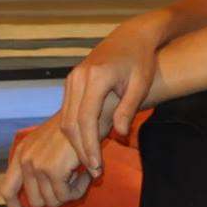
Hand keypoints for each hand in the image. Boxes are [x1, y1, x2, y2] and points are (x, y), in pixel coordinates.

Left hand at [1, 115, 92, 206]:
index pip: (7, 191)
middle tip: (73, 184)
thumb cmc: (77, 129)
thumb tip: (39, 202)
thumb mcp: (49, 147)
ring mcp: (37, 165)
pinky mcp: (53, 170)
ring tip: (81, 174)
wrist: (93, 111)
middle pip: (35, 202)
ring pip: (53, 202)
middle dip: (56, 199)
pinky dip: (80, 189)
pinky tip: (87, 173)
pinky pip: (66, 196)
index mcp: (21, 153)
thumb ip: (38, 170)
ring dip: (71, 193)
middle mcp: (24, 159)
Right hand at [59, 15, 164, 179]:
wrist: (131, 36)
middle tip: (94, 171)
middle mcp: (78, 77)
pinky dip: (75, 131)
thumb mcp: (140, 84)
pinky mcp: (71, 82)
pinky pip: (67, 112)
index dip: (89, 146)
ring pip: (65, 119)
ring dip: (75, 143)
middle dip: (81, 150)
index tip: (97, 166)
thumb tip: (118, 134)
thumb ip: (128, 109)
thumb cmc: (141, 59)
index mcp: (96, 77)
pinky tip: (86, 146)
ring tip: (91, 163)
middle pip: (70, 123)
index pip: (86, 120)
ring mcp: (72, 79)